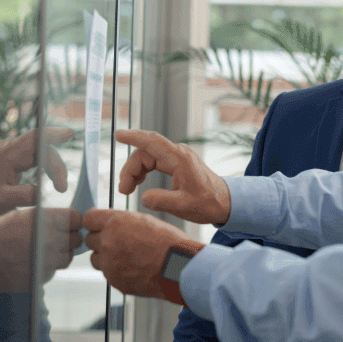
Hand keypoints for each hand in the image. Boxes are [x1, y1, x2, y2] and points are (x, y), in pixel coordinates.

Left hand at [0, 127, 73, 217]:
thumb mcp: (2, 200)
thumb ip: (25, 196)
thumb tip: (44, 193)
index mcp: (8, 153)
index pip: (35, 138)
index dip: (53, 134)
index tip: (70, 134)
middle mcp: (11, 148)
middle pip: (42, 148)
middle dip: (56, 166)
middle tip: (61, 188)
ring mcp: (13, 152)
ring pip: (41, 153)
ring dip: (52, 168)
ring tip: (58, 186)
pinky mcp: (14, 159)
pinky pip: (35, 158)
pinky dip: (45, 168)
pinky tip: (48, 180)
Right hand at [0, 206, 81, 297]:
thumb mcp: (18, 216)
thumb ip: (44, 218)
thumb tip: (62, 220)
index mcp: (44, 220)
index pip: (76, 218)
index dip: (73, 220)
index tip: (68, 223)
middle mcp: (49, 240)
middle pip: (76, 239)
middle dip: (69, 237)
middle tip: (56, 237)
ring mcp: (47, 261)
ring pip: (67, 257)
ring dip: (60, 253)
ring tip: (43, 250)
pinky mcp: (42, 277)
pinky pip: (54, 270)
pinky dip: (48, 266)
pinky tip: (32, 261)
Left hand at [84, 209, 204, 299]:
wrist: (178, 268)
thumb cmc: (167, 242)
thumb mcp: (144, 220)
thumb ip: (121, 221)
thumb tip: (108, 223)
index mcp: (115, 223)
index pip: (88, 218)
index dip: (94, 221)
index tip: (99, 224)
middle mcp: (108, 242)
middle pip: (89, 239)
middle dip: (100, 239)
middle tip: (118, 241)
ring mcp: (109, 264)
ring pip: (95, 258)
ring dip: (105, 257)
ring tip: (127, 256)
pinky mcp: (114, 280)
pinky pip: (107, 273)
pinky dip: (116, 270)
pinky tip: (133, 267)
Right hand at [115, 129, 230, 225]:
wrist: (225, 203)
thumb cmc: (208, 203)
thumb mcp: (184, 206)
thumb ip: (161, 201)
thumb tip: (143, 197)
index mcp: (180, 159)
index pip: (152, 142)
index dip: (133, 137)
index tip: (118, 135)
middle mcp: (177, 154)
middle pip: (145, 152)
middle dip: (130, 168)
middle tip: (124, 190)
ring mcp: (177, 157)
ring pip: (147, 157)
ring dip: (135, 171)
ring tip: (127, 189)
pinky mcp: (176, 164)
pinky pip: (154, 162)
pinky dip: (143, 171)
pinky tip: (138, 183)